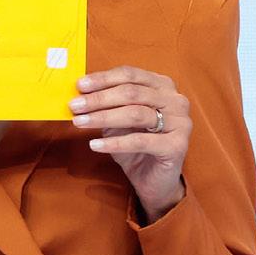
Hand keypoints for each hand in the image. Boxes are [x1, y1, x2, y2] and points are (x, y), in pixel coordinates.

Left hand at [70, 65, 189, 222]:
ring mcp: (180, 122)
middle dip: (99, 99)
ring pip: (135, 114)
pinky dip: (114, 142)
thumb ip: (107, 105)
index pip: (130, 74)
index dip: (103, 79)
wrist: (155, 180)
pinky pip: (140, 141)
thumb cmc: (136, 145)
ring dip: (103, 117)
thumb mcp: (119, 121)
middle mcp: (176, 100)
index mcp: (163, 85)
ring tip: (79, 122)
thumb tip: (80, 94)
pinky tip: (95, 144)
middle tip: (75, 105)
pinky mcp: (177, 146)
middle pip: (131, 93)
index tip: (79, 85)